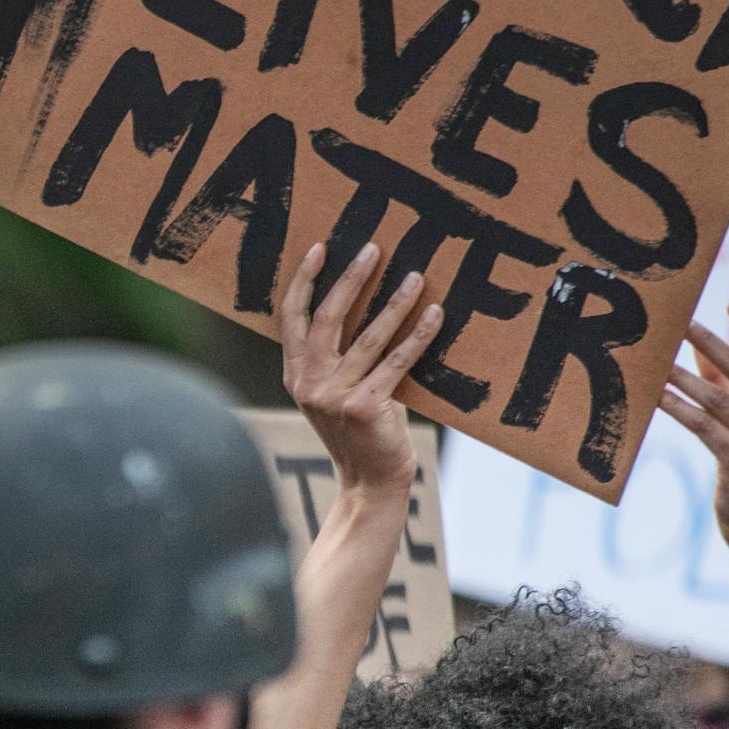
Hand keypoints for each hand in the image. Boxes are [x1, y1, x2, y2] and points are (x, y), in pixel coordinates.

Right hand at [279, 241, 442, 495]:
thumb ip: (336, 357)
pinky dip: (418, 335)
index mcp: (296, 374)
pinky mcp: (364, 407)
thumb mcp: (335, 391)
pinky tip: (435, 314)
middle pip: (328, 318)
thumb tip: (365, 303)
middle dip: (351, 279)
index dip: (304, 281)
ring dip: (395, 302)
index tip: (320, 248)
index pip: (293, 318)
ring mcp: (334, 396)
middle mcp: (309, 382)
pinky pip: (397, 361)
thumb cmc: (360, 429)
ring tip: (416, 275)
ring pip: (368, 337)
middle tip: (373, 249)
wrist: (370, 481)